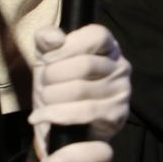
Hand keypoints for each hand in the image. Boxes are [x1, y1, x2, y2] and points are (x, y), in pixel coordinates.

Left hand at [27, 24, 130, 152]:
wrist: (60, 126)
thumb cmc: (58, 86)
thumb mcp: (47, 59)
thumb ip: (46, 41)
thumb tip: (55, 37)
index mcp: (108, 46)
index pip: (97, 36)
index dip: (68, 46)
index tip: (47, 59)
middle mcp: (121, 67)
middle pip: (85, 65)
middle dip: (54, 76)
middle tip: (43, 84)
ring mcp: (122, 92)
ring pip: (81, 89)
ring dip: (52, 97)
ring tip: (44, 100)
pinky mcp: (117, 115)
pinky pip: (84, 112)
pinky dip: (56, 114)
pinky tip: (41, 116)